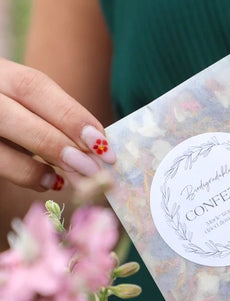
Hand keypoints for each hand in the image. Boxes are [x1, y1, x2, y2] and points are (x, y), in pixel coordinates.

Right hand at [0, 58, 115, 191]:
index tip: (103, 145)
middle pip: (13, 111)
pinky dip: (26, 176)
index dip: (71, 115)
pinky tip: (49, 182)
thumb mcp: (33, 108)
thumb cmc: (17, 115)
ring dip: (42, 163)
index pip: (34, 86)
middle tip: (93, 168)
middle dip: (58, 142)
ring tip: (74, 178)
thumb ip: (57, 122)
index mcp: (1, 73)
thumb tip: (97, 151)